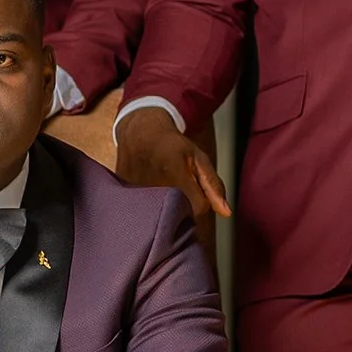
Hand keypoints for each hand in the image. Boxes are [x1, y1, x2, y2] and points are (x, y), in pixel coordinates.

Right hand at [113, 104, 230, 221]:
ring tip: (163, 189)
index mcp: (175, 175)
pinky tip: (149, 193)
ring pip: (161, 217)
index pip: (198, 208)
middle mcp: (154, 187)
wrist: (139, 134)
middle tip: (178, 188)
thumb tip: (226, 212)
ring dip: (165, 208)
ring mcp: (136, 193)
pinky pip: (144, 214)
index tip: (194, 189)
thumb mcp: (198, 157)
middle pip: (179, 216)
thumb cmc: (172, 145)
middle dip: (183, 207)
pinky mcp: (125, 197)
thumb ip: (213, 185)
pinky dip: (149, 208)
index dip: (200, 200)